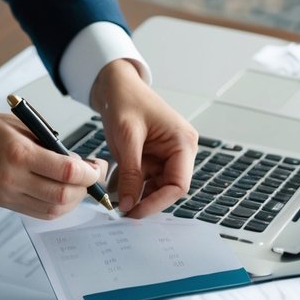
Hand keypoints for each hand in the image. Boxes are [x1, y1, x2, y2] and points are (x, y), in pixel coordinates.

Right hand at [0, 112, 107, 217]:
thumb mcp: (23, 126)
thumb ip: (51, 145)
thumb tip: (79, 164)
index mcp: (20, 153)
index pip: (67, 171)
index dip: (90, 173)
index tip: (96, 167)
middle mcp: (14, 178)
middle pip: (62, 195)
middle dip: (85, 188)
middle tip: (93, 177)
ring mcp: (9, 195)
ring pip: (53, 209)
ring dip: (73, 200)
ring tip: (79, 186)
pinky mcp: (6, 204)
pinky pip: (40, 213)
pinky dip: (57, 207)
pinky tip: (62, 194)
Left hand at [90, 59, 197, 216]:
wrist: (116, 86)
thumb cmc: (126, 101)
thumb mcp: (127, 139)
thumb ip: (130, 174)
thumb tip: (129, 204)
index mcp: (183, 143)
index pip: (178, 185)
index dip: (157, 202)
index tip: (135, 212)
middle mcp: (180, 151)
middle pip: (168, 189)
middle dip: (146, 200)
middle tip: (122, 211)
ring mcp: (167, 155)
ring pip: (156, 187)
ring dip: (137, 195)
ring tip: (116, 200)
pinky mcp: (154, 158)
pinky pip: (145, 180)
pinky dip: (131, 186)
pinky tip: (117, 189)